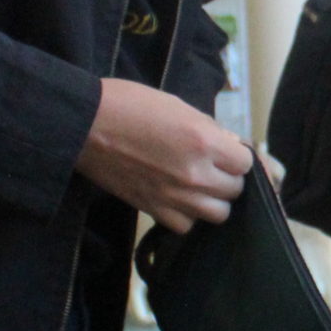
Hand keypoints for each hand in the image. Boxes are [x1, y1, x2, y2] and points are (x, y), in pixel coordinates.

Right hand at [75, 78, 251, 233]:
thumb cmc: (130, 105)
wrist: (85, 124)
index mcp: (204, 141)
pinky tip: (178, 199)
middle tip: (212, 167)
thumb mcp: (179, 106)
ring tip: (198, 186)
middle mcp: (195, 174)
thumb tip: (230, 146)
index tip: (226, 152)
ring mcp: (175, 196)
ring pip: (217, 214)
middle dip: (228, 177)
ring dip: (213, 200)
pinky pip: (186, 226)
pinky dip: (186, 216)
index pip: (246, 163)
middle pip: (234, 190)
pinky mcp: (153, 210)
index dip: (237, 156)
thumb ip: (209, 130)